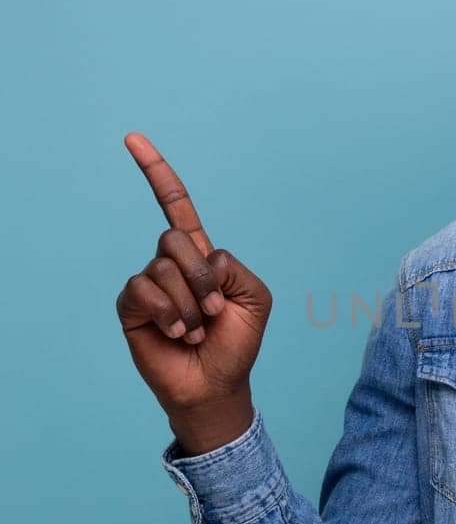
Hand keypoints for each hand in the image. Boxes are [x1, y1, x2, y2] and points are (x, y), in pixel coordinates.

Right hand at [115, 132, 272, 419]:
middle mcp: (171, 263)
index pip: (176, 204)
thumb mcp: (255, 298)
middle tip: (214, 310)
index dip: (156, 172)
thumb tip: (199, 260)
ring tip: (195, 330)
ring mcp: (149, 283)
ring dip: (188, 303)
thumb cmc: (236, 343)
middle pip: (175, 235)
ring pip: (163, 266)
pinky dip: (168, 313)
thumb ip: (233, 267)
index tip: (132, 139)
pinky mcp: (131, 305)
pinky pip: (144, 288)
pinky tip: (176, 333)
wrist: (216, 384)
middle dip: (201, 275)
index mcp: (201, 254)